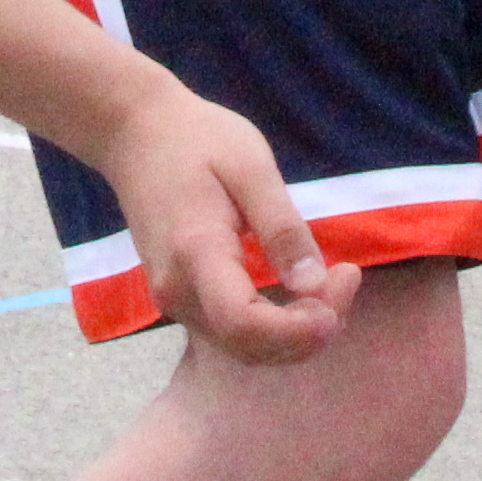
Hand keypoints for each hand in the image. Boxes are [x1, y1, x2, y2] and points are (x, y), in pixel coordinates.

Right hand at [90, 75, 355, 363]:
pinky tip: (302, 294)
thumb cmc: (196, 139)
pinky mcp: (180, 297)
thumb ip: (281, 227)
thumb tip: (313, 285)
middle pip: (250, 346)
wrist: (133, 133)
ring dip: (297, 332)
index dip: (299, 329)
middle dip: (310, 330)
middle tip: (348, 276)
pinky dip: (276, 325)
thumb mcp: (250, 166)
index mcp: (195, 252)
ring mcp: (174, 299)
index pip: (245, 324)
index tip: (342, 284)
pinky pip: (234, 332)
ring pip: (244, 347)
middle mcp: (178, 290)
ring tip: (334, 283)